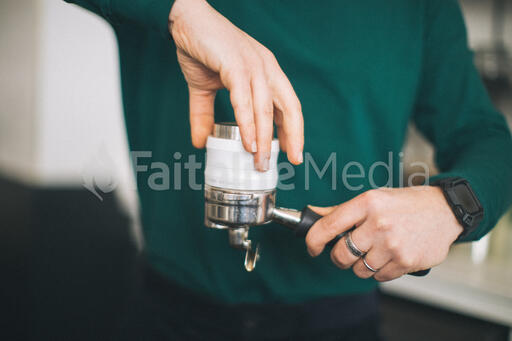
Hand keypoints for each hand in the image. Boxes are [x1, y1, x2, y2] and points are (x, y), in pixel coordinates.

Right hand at [169, 0, 303, 170]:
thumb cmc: (201, 49)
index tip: (294, 153)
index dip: (293, 130)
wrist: (185, 20)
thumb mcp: (205, 89)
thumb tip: (200, 142)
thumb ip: (205, 115)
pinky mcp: (235, 64)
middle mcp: (266, 68)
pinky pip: (245, 99)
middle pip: (289, 107)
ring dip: (265, 138)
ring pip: (266, 108)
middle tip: (292, 160)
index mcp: (266, 72)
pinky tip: (249, 142)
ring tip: (261, 160)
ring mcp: (253, 65)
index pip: (287, 105)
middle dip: (293, 136)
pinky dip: (248, 123)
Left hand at [305, 186, 462, 280]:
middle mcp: (378, 223)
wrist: (445, 211)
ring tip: (375, 251)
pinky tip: (389, 256)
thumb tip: (312, 215)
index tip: (313, 248)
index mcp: (366, 203)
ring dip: (362, 265)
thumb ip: (341, 210)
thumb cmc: (405, 204)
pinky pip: (379, 277)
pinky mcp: (406, 261)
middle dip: (339, 258)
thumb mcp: (373, 198)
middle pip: (341, 255)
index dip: (313, 241)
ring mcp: (392, 244)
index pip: (328, 226)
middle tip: (347, 252)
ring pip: (359, 269)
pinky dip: (380, 271)